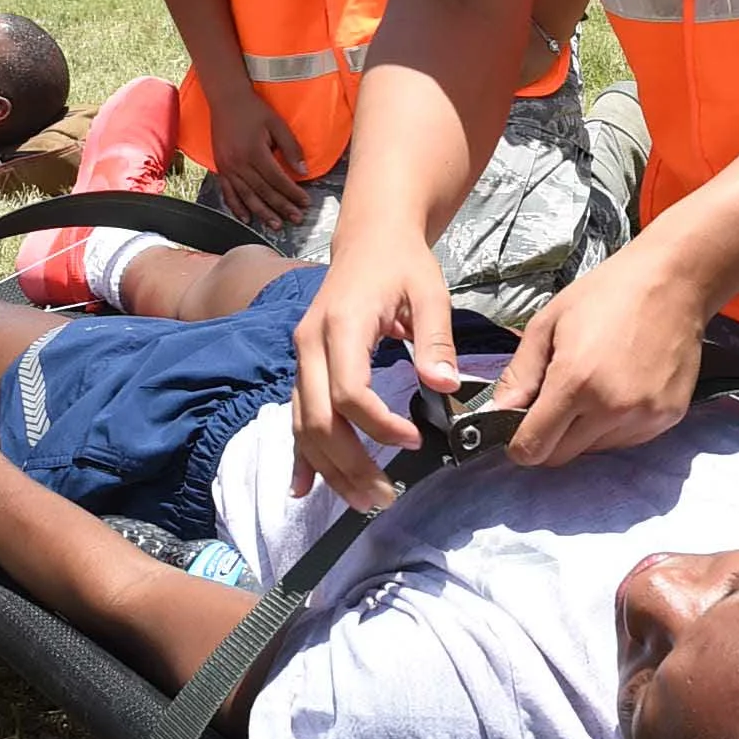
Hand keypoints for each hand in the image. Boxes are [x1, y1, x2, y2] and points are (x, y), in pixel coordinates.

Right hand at [207, 83, 309, 233]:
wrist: (226, 101)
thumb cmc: (254, 111)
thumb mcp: (277, 124)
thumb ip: (291, 147)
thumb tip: (303, 171)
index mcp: (254, 151)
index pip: (277, 179)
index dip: (292, 192)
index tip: (305, 202)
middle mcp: (239, 163)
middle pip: (263, 191)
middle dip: (281, 207)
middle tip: (296, 219)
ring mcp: (227, 167)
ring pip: (247, 196)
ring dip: (262, 212)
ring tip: (276, 224)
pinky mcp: (220, 169)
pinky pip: (228, 192)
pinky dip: (237, 207)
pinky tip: (247, 218)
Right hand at [290, 232, 460, 510]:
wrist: (369, 238)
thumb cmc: (401, 263)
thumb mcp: (429, 290)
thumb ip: (436, 338)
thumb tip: (444, 386)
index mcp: (341, 324)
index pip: (348, 391)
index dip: (377, 425)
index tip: (415, 441)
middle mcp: (310, 344)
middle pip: (317, 419)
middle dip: (349, 464)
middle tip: (385, 496)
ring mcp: (301, 357)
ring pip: (302, 425)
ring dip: (329, 469)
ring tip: (362, 500)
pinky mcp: (302, 367)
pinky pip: (294, 417)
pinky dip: (300, 455)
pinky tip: (303, 488)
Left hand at [488, 240, 708, 469]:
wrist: (673, 281)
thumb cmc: (605, 294)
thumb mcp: (547, 323)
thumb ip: (520, 374)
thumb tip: (498, 413)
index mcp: (575, 382)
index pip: (534, 448)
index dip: (519, 444)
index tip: (519, 428)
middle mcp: (611, 408)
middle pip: (562, 457)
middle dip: (549, 438)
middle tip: (556, 401)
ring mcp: (644, 416)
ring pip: (594, 450)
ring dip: (583, 432)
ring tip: (594, 387)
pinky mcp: (668, 417)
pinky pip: (627, 441)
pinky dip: (615, 426)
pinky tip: (620, 389)